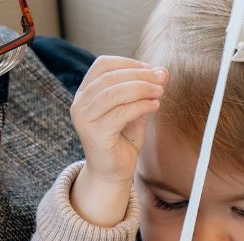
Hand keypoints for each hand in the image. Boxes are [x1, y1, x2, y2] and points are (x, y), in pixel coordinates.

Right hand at [69, 56, 166, 224]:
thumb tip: (164, 72)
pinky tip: (154, 106)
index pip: (103, 65)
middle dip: (139, 75)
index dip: (129, 63)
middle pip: (110, 77)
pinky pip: (120, 113)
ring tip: (160, 92)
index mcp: (85, 93)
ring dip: (141, 88)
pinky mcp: (95, 135)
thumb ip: (145, 90)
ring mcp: (84, 119)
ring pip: (114, 93)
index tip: (152, 69)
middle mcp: (80, 104)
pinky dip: (140, 106)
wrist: (113, 173)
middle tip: (162, 79)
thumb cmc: (123, 139)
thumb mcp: (135, 108)